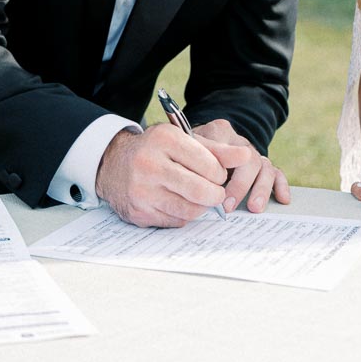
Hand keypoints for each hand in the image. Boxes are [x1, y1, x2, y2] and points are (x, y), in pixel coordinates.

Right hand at [95, 123, 251, 226]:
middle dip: (216, 194)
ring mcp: (142, 191)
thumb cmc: (157, 150)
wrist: (114, 164)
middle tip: (216, 192)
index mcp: (164, 139)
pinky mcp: (139, 213)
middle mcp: (150, 164)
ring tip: (199, 196)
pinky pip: (175, 221)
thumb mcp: (183, 140)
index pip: (209, 164)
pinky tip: (178, 202)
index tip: (218, 173)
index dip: (220, 173)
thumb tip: (246, 156)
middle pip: (200, 190)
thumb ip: (217, 149)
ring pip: (190, 210)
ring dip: (201, 206)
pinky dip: (183, 215)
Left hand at [193, 118, 290, 213]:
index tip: (217, 192)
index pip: (226, 148)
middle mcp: (240, 142)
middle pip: (248, 159)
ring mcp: (253, 154)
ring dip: (261, 188)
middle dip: (240, 185)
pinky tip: (283, 199)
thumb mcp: (186, 148)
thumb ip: (190, 160)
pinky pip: (276, 172)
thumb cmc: (192, 151)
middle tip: (229, 206)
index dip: (224, 171)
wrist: (204, 143)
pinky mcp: (263, 166)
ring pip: (264, 166)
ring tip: (254, 208)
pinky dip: (281, 185)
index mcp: (220, 132)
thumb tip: (192, 187)